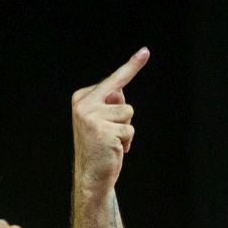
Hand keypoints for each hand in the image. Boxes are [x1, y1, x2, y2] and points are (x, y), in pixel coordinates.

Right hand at [72, 49, 147, 197]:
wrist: (91, 176)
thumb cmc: (100, 146)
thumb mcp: (103, 120)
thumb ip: (112, 103)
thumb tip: (119, 92)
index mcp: (82, 97)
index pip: (113, 80)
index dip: (132, 66)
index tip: (145, 51)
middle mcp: (84, 104)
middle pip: (121, 97)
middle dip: (123, 115)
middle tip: (115, 133)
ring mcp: (92, 117)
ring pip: (128, 113)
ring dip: (125, 131)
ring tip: (110, 142)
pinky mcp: (103, 130)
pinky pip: (129, 130)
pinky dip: (126, 143)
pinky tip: (113, 150)